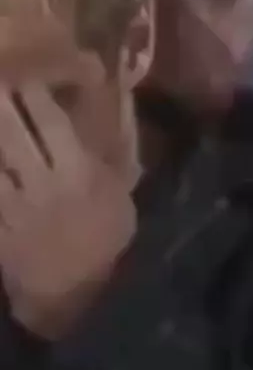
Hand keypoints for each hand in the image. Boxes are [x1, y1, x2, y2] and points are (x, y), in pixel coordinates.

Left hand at [0, 86, 135, 337]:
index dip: (33, 91)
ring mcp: (15, 206)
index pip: (49, 120)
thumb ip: (113, 158)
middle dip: (0, 101)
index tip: (23, 71)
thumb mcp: (123, 198)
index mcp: (78, 172)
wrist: (79, 297)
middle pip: (12, 132)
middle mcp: (43, 183)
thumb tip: (112, 117)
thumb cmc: (106, 241)